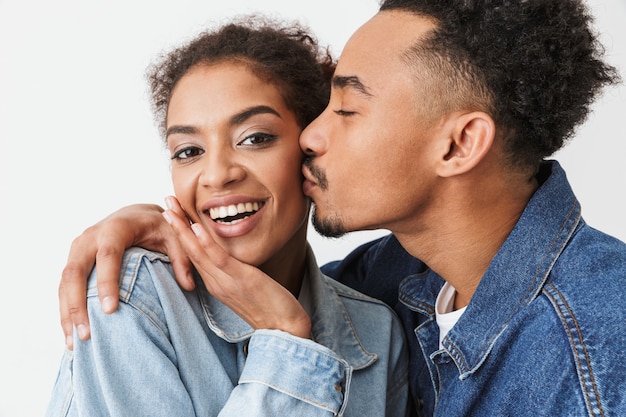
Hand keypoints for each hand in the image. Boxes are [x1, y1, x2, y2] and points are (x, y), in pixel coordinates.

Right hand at [59, 204, 193, 348]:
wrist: (136, 213)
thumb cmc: (158, 226)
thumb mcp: (174, 236)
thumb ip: (182, 258)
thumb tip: (189, 286)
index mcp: (116, 228)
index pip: (108, 255)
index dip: (107, 282)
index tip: (110, 311)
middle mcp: (91, 235)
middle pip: (75, 270)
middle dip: (78, 305)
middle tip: (86, 335)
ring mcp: (78, 247)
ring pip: (64, 281)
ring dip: (67, 312)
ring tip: (75, 343)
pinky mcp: (73, 258)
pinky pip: (63, 285)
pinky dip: (65, 309)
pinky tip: (70, 333)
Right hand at [163, 196, 311, 338]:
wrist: (284, 329)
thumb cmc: (271, 308)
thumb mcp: (247, 286)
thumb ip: (236, 273)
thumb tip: (235, 260)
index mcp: (216, 283)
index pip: (194, 254)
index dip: (182, 233)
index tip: (174, 213)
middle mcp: (215, 282)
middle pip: (190, 251)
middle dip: (176, 226)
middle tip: (165, 204)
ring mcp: (225, 282)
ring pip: (198, 252)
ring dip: (183, 229)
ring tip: (171, 210)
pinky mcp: (240, 280)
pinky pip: (218, 259)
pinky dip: (206, 242)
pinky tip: (196, 227)